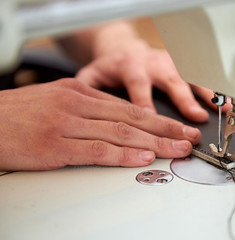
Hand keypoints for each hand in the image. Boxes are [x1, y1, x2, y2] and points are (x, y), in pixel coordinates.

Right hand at [0, 78, 200, 170]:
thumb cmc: (19, 114)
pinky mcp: (54, 145)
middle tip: (188, 138)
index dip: (158, 118)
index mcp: (81, 93)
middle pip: (132, 118)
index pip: (129, 107)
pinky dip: (122, 155)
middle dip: (165, 129)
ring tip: (176, 149)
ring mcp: (66, 124)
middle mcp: (78, 104)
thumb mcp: (57, 100)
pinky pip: (95, 150)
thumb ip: (88, 110)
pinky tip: (142, 158)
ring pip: (120, 133)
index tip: (178, 127)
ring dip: (153, 142)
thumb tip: (118, 122)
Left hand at [76, 49, 209, 122]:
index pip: (139, 90)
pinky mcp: (181, 64)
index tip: (155, 127)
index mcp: (130, 68)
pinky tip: (224, 100)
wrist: (125, 48)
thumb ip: (87, 91)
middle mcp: (153, 64)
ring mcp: (170, 63)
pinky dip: (214, 88)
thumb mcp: (92, 76)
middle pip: (171, 83)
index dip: (147, 108)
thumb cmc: (111, 67)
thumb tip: (81, 110)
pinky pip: (200, 75)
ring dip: (207, 94)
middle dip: (184, 102)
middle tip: (196, 119)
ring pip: (191, 77)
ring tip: (221, 109)